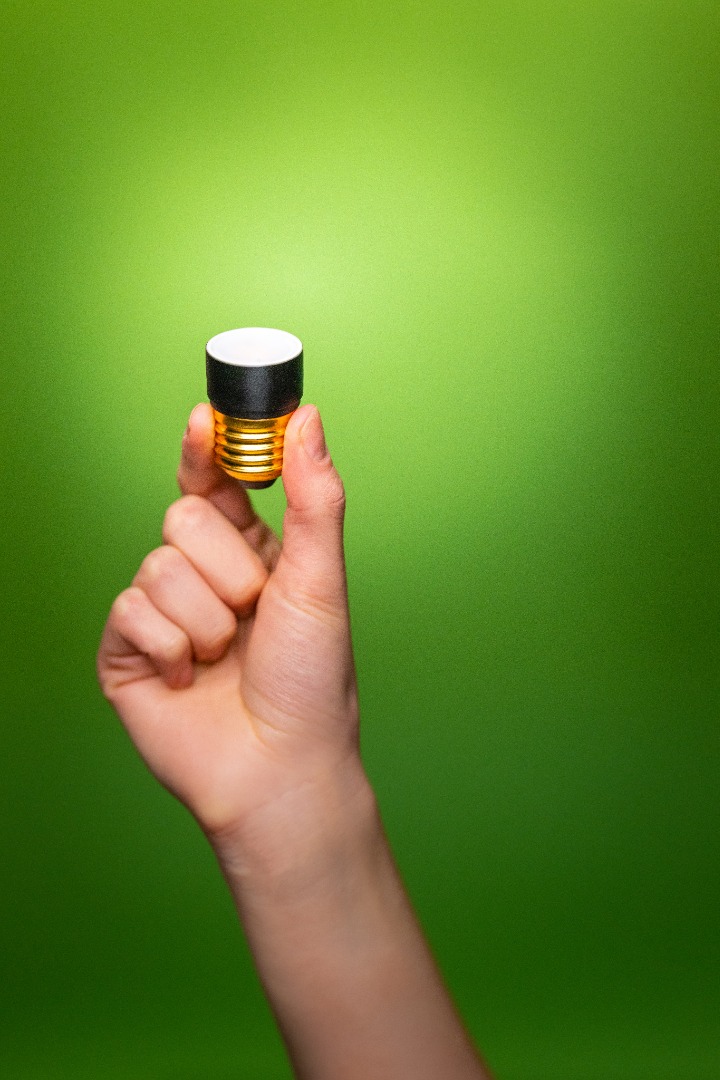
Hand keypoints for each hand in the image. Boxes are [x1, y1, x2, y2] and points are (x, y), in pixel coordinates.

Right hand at [97, 403, 362, 856]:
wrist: (279, 766)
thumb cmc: (311, 680)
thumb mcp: (320, 580)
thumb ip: (314, 497)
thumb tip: (307, 419)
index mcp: (248, 553)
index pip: (214, 482)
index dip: (206, 448)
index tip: (206, 416)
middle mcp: (201, 576)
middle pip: (182, 517)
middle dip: (228, 567)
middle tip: (254, 612)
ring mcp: (162, 613)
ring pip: (158, 565)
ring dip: (207, 618)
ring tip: (227, 657)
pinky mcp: (128, 651)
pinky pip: (131, 612)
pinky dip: (173, 647)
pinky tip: (191, 678)